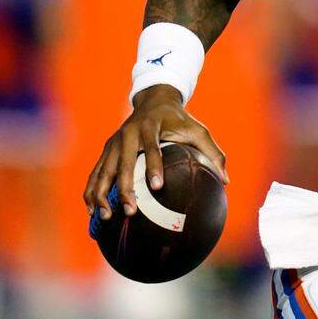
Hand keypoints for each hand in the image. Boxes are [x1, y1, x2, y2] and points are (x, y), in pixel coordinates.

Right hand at [82, 85, 227, 219]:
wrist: (153, 101)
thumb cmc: (179, 120)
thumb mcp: (198, 130)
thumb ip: (213, 152)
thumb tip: (225, 180)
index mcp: (150, 126)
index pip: (151, 147)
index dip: (153, 166)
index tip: (157, 187)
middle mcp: (128, 134)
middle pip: (124, 164)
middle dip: (126, 188)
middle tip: (131, 211)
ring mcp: (114, 143)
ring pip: (103, 171)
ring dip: (101, 194)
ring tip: (106, 216)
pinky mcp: (106, 151)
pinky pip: (95, 174)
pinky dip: (91, 191)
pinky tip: (93, 211)